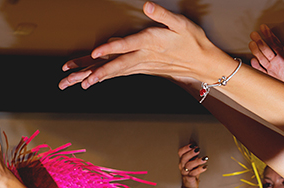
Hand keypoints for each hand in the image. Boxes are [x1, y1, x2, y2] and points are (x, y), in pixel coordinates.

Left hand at [59, 2, 234, 89]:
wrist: (203, 63)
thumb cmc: (193, 42)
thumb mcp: (181, 24)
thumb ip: (162, 15)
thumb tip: (148, 5)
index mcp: (150, 43)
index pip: (126, 47)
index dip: (110, 49)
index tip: (95, 53)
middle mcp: (144, 57)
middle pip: (116, 66)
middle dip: (96, 73)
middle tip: (80, 80)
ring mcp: (143, 65)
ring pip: (116, 72)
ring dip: (98, 77)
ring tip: (80, 83)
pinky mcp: (144, 69)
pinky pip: (122, 73)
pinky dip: (108, 76)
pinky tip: (96, 79)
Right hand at [178, 143, 206, 187]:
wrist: (190, 184)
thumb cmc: (192, 170)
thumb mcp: (192, 159)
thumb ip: (192, 150)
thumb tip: (192, 139)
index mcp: (182, 160)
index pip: (180, 152)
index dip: (186, 148)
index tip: (193, 145)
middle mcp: (182, 165)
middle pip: (184, 158)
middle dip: (191, 153)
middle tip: (198, 150)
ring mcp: (185, 172)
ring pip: (189, 166)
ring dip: (197, 161)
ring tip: (205, 158)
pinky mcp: (189, 178)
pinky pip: (193, 174)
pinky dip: (199, 170)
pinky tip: (205, 167)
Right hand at [249, 25, 283, 89]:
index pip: (275, 43)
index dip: (269, 35)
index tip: (264, 28)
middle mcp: (277, 62)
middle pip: (266, 49)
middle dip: (260, 41)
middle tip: (254, 34)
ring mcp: (272, 69)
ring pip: (262, 58)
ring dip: (256, 51)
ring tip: (251, 43)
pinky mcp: (269, 78)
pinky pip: (260, 71)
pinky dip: (256, 66)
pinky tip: (253, 60)